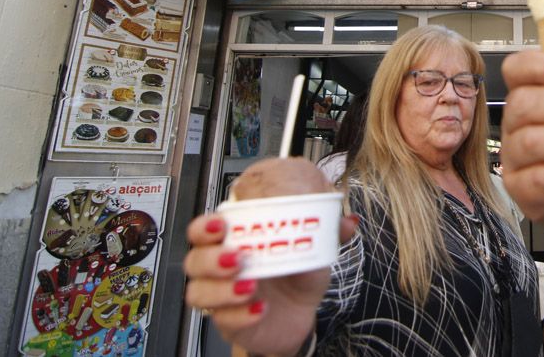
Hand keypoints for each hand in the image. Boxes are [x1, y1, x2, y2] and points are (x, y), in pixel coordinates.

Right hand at [183, 159, 357, 354]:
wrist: (301, 312)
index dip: (206, 226)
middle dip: (211, 257)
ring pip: (199, 292)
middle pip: (195, 259)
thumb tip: (348, 221)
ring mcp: (222, 295)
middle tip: (237, 257)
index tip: (221, 223)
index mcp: (236, 239)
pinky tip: (260, 308)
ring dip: (222, 288)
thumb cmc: (297, 271)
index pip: (205, 228)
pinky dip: (241, 314)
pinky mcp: (229, 321)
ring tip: (250, 285)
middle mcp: (221, 266)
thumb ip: (329, 231)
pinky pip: (223, 319)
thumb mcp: (314, 247)